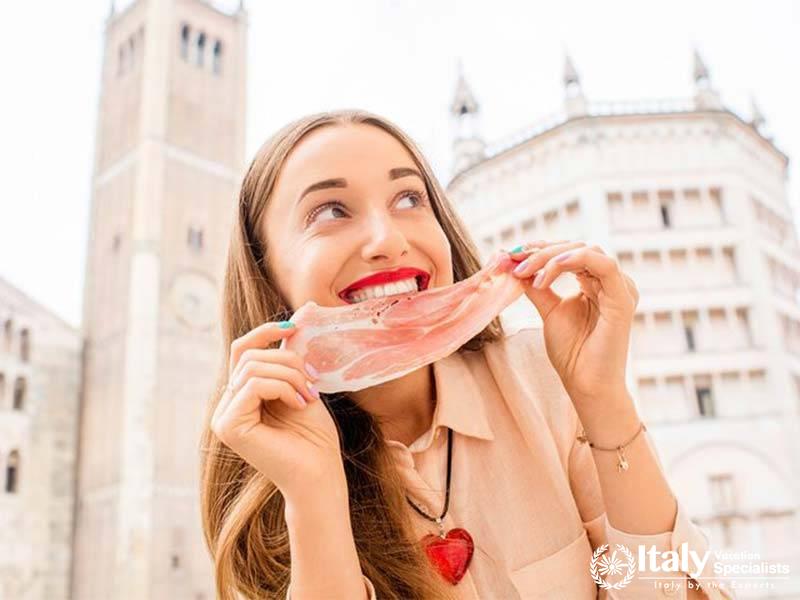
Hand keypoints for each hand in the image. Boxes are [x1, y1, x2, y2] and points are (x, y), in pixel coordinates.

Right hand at [211, 321, 343, 501]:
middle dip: (287, 361)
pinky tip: (298, 404)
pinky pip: (254, 385)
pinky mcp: (229, 427)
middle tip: (312, 382)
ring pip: (252, 369)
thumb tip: (294, 319)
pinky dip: (282, 388)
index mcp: (240, 396)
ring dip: (289, 376)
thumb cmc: (314, 437)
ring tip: (307, 396)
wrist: (320, 474)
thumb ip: (288, 358)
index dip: (265, 332)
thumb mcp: (300, 386)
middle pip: (248, 356)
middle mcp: (226, 406)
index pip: (242, 350)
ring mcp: (223, 418)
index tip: (294, 327)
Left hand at [508, 240, 639, 406]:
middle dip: (542, 252)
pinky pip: (604, 266)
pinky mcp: (623, 299)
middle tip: (515, 261)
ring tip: (527, 271)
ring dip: (552, 257)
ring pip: (587, 251)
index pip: (570, 252)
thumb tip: (516, 265)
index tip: (513, 254)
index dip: (541, 250)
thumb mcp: (549, 311)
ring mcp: (620, 289)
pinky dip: (576, 260)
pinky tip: (549, 270)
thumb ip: (538, 287)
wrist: (586, 385)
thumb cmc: (572, 353)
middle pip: (577, 248)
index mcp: (596, 283)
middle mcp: (610, 282)